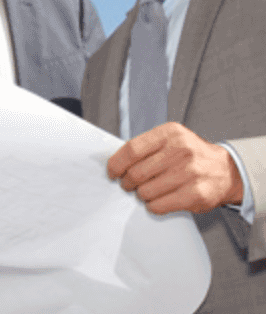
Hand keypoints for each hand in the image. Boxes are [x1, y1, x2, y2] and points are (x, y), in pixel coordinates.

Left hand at [107, 122, 243, 213]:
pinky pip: (159, 205)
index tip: (112, 172)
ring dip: (142, 195)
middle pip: (136, 172)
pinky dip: (153, 205)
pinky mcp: (196, 194)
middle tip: (130, 185)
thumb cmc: (192, 156)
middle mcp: (182, 150)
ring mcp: (190, 172)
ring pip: (146, 191)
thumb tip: (116, 163)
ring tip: (149, 191)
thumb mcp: (171, 140)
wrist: (227, 171)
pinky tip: (159, 200)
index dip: (116, 164)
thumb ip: (146, 147)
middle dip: (128, 182)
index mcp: (170, 134)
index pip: (131, 150)